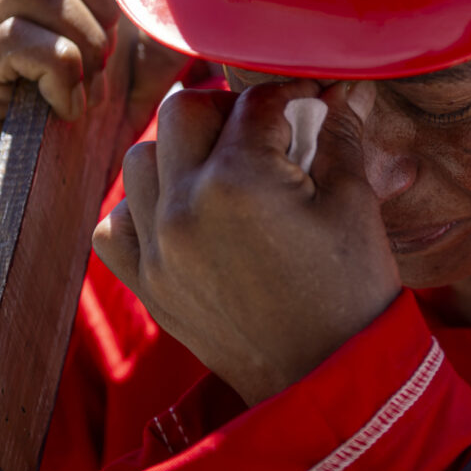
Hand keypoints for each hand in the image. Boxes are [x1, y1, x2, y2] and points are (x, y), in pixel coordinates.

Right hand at [0, 0, 187, 337]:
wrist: (18, 221)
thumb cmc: (74, 145)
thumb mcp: (133, 83)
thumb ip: (162, 36)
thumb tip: (215, 4)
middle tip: (114, 44)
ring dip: (86, 31)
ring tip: (94, 79)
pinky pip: (19, 40)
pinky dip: (62, 69)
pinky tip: (71, 104)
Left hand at [92, 79, 401, 405]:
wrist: (327, 378)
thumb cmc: (350, 291)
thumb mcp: (354, 204)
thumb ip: (341, 136)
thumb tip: (342, 93)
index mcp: (238, 181)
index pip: (255, 103)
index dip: (289, 92)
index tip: (308, 99)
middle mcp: (183, 207)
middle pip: (183, 111)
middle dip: (226, 108)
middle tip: (262, 129)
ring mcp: (158, 249)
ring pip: (141, 159)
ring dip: (180, 150)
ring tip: (222, 168)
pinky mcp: (149, 285)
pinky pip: (117, 224)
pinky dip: (140, 208)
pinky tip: (182, 213)